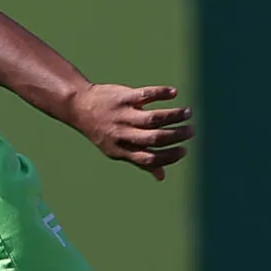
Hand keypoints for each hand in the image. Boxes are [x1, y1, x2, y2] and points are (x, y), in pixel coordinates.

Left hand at [68, 84, 191, 181]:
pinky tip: (174, 93)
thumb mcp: (116, 149)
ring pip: (153, 118)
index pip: (149, 158)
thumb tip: (162, 177)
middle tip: (191, 131)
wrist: (79, 106)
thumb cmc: (103, 130)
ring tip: (188, 113)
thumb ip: (139, 160)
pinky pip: (146, 94)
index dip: (168, 157)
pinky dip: (162, 93)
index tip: (184, 151)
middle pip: (154, 138)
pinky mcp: (123, 97)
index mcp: (121, 150)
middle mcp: (122, 134)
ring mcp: (123, 115)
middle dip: (176, 136)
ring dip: (174, 116)